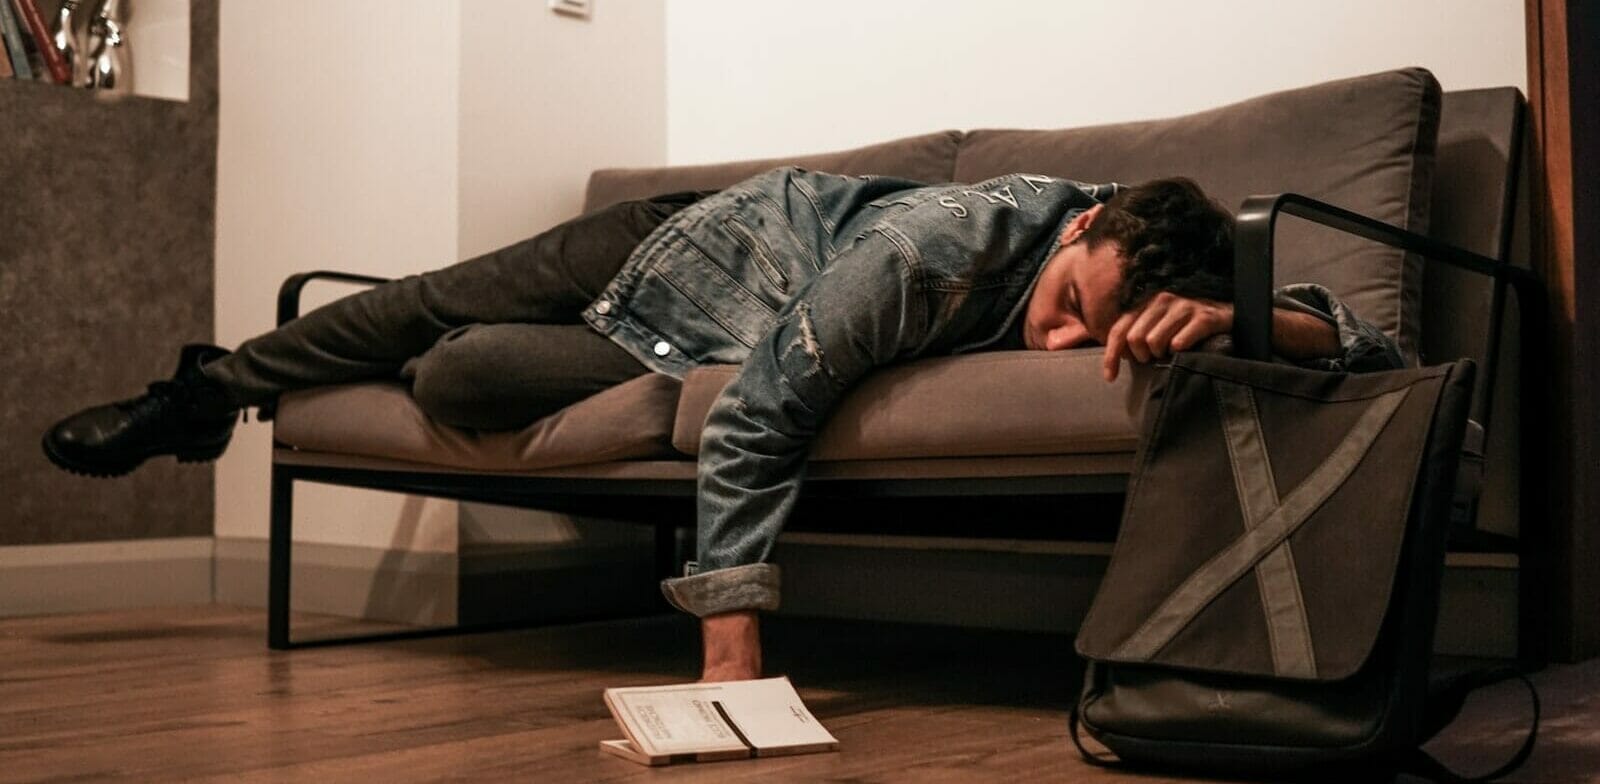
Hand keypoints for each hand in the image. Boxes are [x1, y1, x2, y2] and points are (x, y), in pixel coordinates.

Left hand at [1102, 292, 1232, 381]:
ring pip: (1154, 341)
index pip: (1120, 330)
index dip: (1111, 355)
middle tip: (1154, 358)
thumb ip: (1137, 335)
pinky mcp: (1204, 317)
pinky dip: (1178, 350)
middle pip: (1135, 338)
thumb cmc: (1187, 324)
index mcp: (1147, 303)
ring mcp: (1184, 306)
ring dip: (1161, 354)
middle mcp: (1163, 300)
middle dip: (1141, 355)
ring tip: (1171, 353)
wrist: (1227, 313)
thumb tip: (1118, 356)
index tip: (1110, 377)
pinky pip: (1180, 342)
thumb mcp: (1159, 325)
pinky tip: (1184, 350)